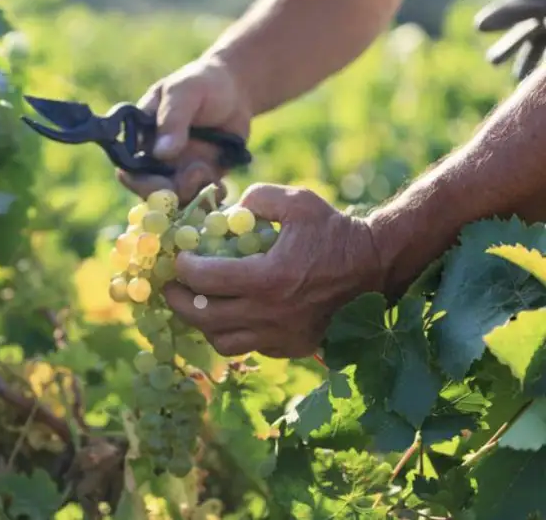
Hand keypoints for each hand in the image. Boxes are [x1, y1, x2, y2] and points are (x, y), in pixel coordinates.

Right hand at [118, 55, 252, 205]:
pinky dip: (210, 198)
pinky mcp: (201, 178)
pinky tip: (220, 186)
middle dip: (172, 192)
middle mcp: (155, 159)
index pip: (129, 169)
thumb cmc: (204, 83)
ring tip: (209, 172)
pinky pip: (201, 199)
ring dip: (193, 194)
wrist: (236, 90)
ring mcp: (178, 171)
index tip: (161, 183)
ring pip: (178, 199)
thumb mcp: (185, 93)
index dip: (140, 182)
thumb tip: (161, 153)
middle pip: (152, 191)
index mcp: (141, 137)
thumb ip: (172, 119)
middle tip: (196, 176)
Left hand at [162, 184, 385, 358]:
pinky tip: (229, 315)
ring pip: (223, 342)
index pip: (206, 281)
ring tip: (196, 305)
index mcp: (268, 278)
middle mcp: (270, 314)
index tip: (179, 259)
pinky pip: (249, 347)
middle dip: (179, 302)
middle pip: (205, 318)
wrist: (376, 268)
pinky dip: (232, 334)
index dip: (184, 269)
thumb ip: (257, 199)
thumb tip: (227, 211)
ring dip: (203, 325)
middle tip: (170, 288)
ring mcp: (281, 335)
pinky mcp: (291, 347)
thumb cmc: (334, 232)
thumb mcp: (298, 202)